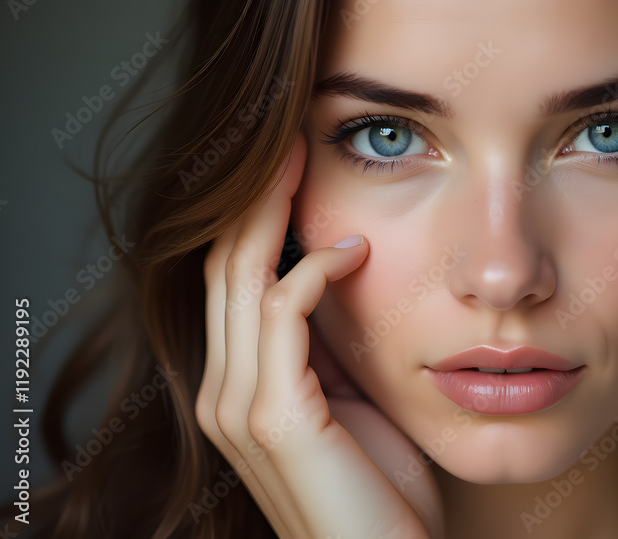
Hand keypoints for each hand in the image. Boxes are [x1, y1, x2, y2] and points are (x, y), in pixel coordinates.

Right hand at [195, 132, 441, 538]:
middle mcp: (224, 391)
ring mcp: (240, 406)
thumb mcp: (352, 401)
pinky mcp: (275, 417)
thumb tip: (345, 273)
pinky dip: (312, 272)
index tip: (288, 163)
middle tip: (287, 138)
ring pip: (242, 280)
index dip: (253, 218)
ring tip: (302, 159)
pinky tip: (353, 250)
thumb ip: (331, 347)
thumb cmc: (382, 490)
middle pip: (223, 267)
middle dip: (254, 198)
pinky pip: (281, 317)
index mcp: (241, 386)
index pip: (232, 281)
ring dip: (272, 214)